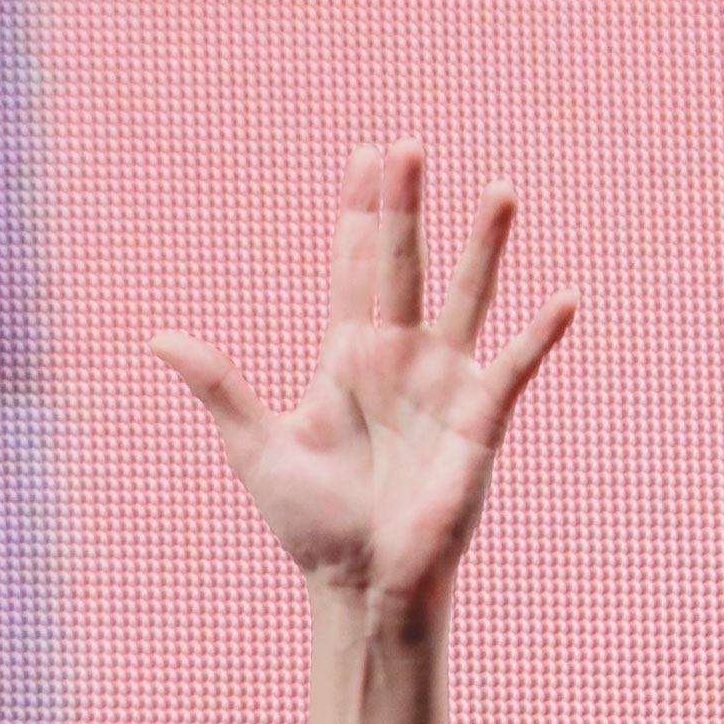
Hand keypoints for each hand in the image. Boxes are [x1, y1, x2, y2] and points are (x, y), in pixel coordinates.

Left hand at [153, 140, 577, 617]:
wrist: (361, 579)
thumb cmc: (310, 522)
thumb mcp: (254, 446)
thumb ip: (217, 385)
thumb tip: (158, 338)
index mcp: (347, 357)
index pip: (354, 267)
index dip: (358, 213)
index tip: (366, 153)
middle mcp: (399, 358)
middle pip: (405, 263)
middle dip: (406, 206)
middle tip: (409, 144)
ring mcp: (443, 383)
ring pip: (468, 297)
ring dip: (483, 246)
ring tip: (499, 190)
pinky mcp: (478, 419)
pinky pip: (514, 367)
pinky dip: (539, 334)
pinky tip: (565, 297)